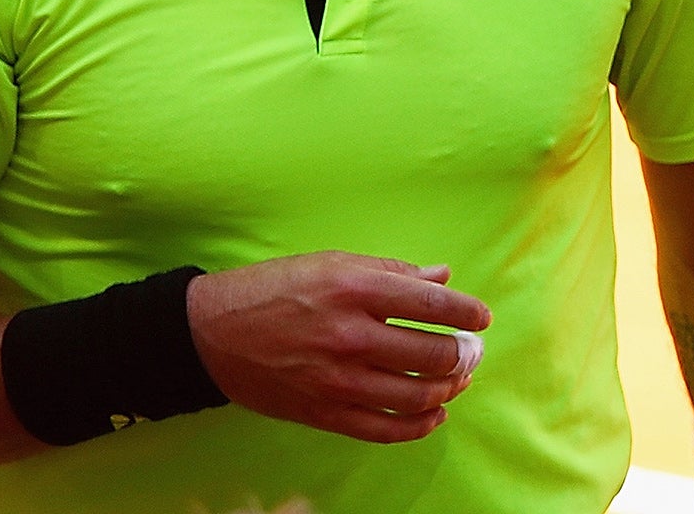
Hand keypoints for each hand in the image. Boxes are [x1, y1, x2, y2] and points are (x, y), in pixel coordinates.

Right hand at [185, 252, 489, 443]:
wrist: (212, 333)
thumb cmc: (276, 289)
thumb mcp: (333, 263)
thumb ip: (392, 272)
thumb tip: (442, 277)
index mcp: (354, 289)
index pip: (431, 305)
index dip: (466, 314)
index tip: (481, 318)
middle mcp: (349, 336)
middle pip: (430, 354)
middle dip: (464, 355)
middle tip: (473, 350)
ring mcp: (336, 380)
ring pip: (414, 396)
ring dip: (448, 390)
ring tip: (458, 379)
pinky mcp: (323, 413)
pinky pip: (384, 429)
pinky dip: (418, 426)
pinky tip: (434, 414)